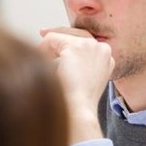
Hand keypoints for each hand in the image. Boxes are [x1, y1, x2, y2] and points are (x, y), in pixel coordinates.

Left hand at [38, 27, 114, 143]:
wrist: (78, 111)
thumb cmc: (77, 103)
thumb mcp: (82, 81)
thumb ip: (78, 65)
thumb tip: (61, 55)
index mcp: (108, 58)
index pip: (86, 41)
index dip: (68, 40)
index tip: (53, 41)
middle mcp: (103, 49)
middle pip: (77, 34)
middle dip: (58, 36)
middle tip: (42, 33)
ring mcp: (91, 46)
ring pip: (63, 35)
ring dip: (48, 46)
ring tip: (38, 56)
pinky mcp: (76, 47)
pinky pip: (52, 39)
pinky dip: (42, 48)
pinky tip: (38, 59)